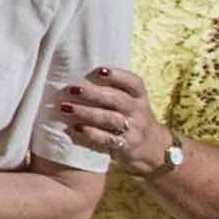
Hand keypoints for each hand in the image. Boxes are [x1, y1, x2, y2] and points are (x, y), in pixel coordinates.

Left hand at [47, 62, 162, 173]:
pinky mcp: (126, 145)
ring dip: (86, 112)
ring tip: (66, 107)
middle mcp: (138, 111)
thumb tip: (81, 78)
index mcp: (140, 96)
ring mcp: (134, 129)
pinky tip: (76, 127)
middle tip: (72, 89)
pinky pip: (108, 139)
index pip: (133, 82)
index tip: (99, 70)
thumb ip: (114, 90)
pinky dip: (91, 133)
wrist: (152, 147)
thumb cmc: (132, 117)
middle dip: (93, 93)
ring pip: (110, 118)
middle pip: (116, 99)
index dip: (117, 75)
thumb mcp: (131, 101)